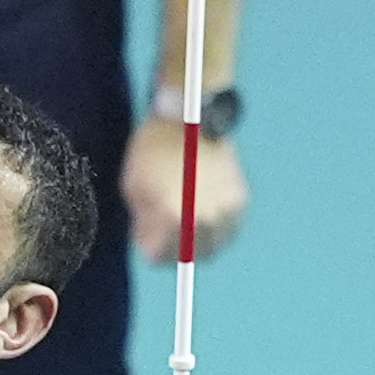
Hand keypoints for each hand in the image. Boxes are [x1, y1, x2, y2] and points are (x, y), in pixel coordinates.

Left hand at [125, 111, 248, 262]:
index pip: (159, 256)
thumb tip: (151, 245)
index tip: (145, 237)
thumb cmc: (153, 151)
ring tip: (183, 227)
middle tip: (162, 234)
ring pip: (212, 246)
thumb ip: (143, 222)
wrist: (188, 118)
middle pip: (188, 256)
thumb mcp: (134, 188)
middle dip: (172, 247)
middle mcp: (204, 217)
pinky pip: (228, 229)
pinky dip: (215, 229)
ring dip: (197, 242)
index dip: (148, 247)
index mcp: (173, 217)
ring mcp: (225, 209)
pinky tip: (202, 219)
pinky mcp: (240, 199)